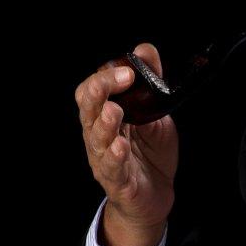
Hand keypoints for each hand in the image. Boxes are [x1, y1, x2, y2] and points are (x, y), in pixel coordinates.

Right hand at [76, 43, 178, 245]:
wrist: (156, 195)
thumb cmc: (150, 153)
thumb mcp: (156, 115)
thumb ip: (150, 85)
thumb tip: (145, 50)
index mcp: (105, 116)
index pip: (93, 90)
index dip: (106, 76)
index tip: (130, 69)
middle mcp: (99, 136)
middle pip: (88, 109)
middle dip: (101, 90)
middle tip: (120, 79)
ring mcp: (104, 158)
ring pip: (96, 138)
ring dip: (105, 123)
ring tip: (115, 111)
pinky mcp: (116, 181)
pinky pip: (111, 168)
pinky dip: (114, 156)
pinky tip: (119, 147)